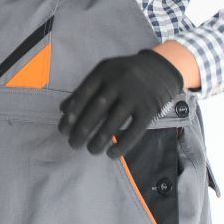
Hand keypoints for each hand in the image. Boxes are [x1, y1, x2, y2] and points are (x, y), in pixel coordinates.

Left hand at [58, 49, 184, 157]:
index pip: (83, 95)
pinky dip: (122, 145)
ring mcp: (135, 96)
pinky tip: (111, 155)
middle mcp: (118, 82)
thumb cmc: (125, 73)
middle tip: (73, 145)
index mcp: (104, 72)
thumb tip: (63, 110)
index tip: (63, 131)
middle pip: (96, 109)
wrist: (160, 68)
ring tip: (91, 150)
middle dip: (82, 130)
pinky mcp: (149, 109)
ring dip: (100, 140)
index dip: (72, 114)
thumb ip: (84, 89)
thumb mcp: (104, 73)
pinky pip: (134, 131)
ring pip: (114, 122)